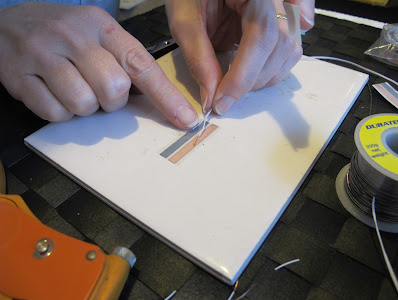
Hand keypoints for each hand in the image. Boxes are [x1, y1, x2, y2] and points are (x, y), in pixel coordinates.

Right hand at [0, 2, 197, 128]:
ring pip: (83, 104)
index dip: (166, 97)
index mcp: (101, 26)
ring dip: (84, 107)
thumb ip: (125, 63)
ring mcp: (43, 54)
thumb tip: (158, 100)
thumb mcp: (97, 36)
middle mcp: (73, 36)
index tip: (184, 119)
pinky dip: (59, 112)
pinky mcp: (19, 76)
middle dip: (111, 101)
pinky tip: (52, 92)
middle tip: (97, 90)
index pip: (142, 65)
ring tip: (73, 89)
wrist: (6, 23)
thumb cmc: (61, 34)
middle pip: (114, 89)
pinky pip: (54, 113)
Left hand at [166, 0, 313, 114]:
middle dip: (253, 79)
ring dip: (265, 77)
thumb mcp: (185, 21)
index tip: (222, 101)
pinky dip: (274, 67)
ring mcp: (280, 8)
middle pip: (280, 44)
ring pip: (290, 49)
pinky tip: (256, 74)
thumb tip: (210, 97)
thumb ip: (199, 58)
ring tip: (236, 86)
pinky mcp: (277, 21)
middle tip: (224, 99)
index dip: (243, 74)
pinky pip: (289, 46)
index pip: (261, 34)